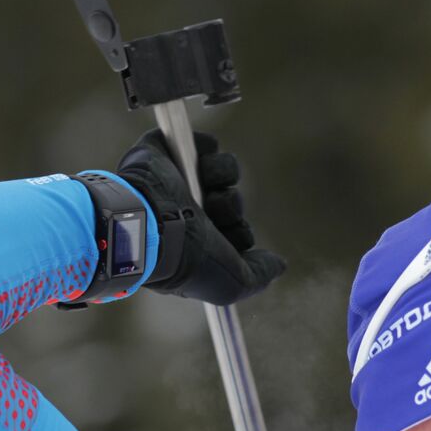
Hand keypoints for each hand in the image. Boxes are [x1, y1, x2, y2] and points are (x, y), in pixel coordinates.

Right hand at [116, 130, 285, 305]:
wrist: (150, 223)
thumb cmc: (187, 258)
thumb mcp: (232, 284)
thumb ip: (259, 276)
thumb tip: (280, 265)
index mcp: (197, 243)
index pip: (238, 231)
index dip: (239, 234)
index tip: (224, 240)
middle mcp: (188, 212)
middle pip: (234, 202)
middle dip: (230, 208)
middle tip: (209, 216)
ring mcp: (178, 182)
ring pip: (226, 172)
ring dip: (221, 180)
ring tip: (200, 192)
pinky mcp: (169, 153)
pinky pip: (208, 145)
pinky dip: (209, 156)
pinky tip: (193, 170)